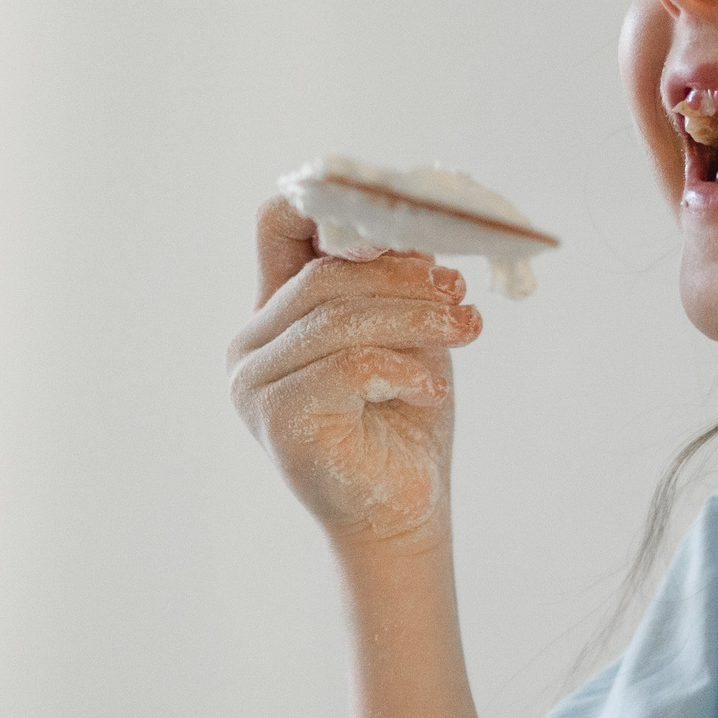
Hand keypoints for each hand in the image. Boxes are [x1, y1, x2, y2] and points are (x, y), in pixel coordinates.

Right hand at [228, 196, 483, 548]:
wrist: (402, 513)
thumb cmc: (403, 420)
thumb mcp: (405, 332)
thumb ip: (395, 282)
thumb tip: (417, 229)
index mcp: (275, 314)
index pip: (278, 226)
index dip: (331, 205)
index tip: (401, 217)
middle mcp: (251, 345)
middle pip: (323, 275)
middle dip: (402, 277)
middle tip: (459, 292)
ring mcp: (255, 384)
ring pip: (338, 318)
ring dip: (415, 317)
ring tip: (466, 329)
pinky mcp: (277, 418)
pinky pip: (348, 366)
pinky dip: (402, 369)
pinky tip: (430, 388)